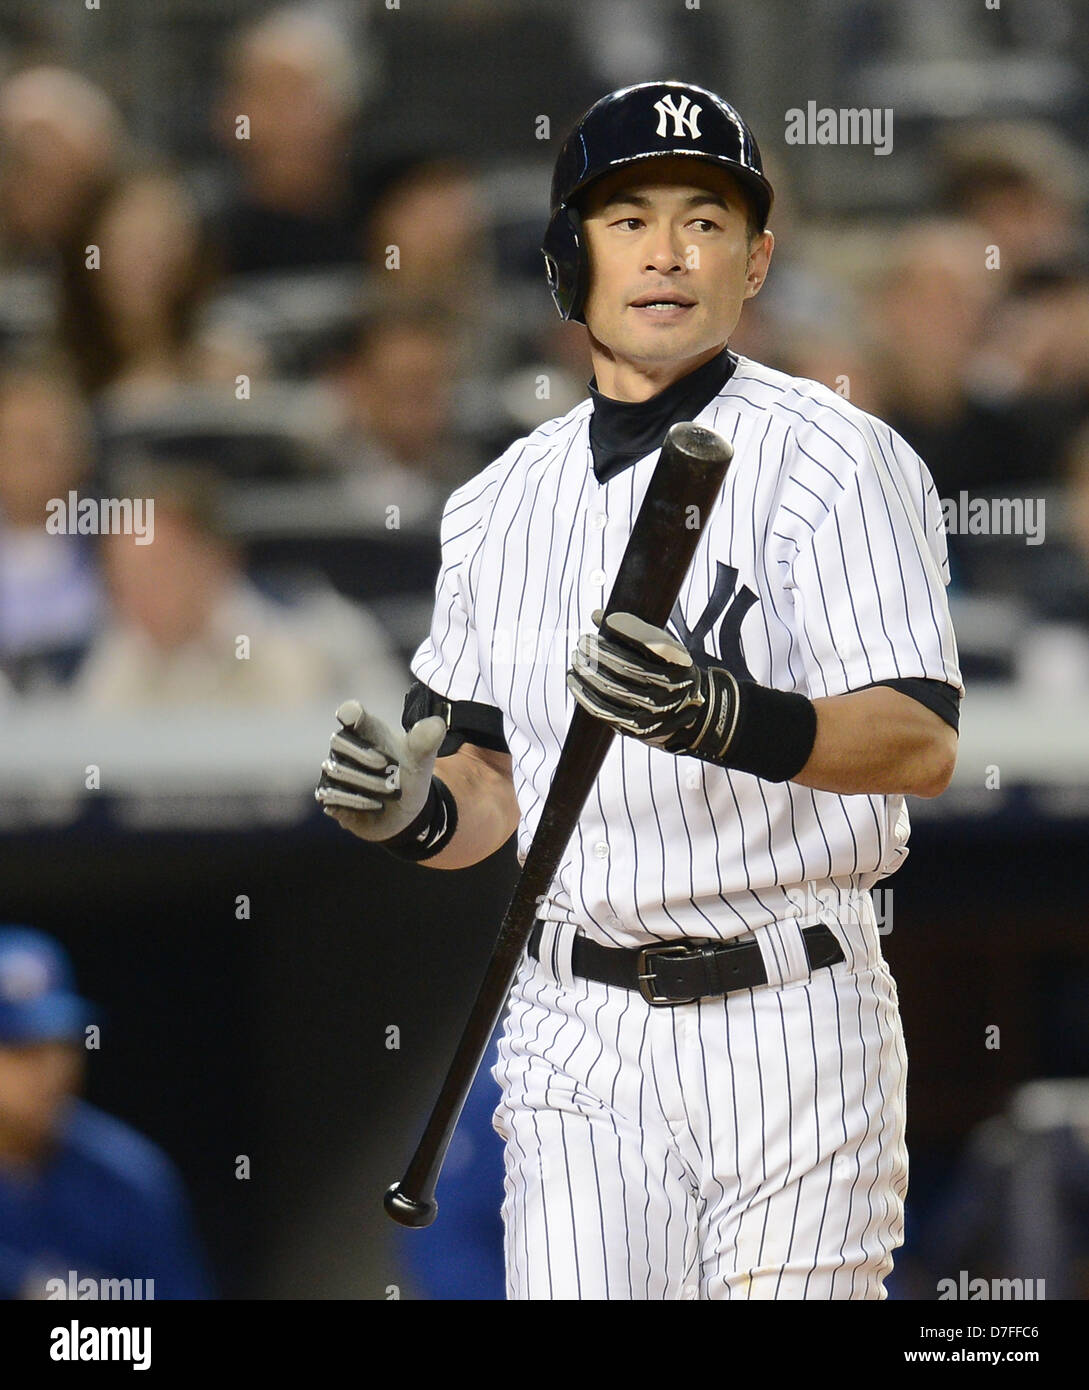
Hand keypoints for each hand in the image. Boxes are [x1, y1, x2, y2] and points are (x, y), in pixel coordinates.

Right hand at [315, 699, 446, 840]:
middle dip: (367, 758)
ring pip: (337, 771)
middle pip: (339, 742)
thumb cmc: (409, 774)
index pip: (350, 712)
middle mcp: (344, 746)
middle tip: (387, 767)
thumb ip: (426, 742)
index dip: (349, 712)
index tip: (351, 714)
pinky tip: (374, 805)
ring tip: (386, 791)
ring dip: (368, 785)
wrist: (406, 811)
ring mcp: (334, 769)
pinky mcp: (328, 794)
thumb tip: (437, 725)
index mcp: (367, 729)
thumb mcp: (421, 759)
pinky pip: (332, 796)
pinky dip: (358, 803)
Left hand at [566, 610, 739, 760]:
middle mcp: (667, 689)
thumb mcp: (663, 649)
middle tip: (583, 641)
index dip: (628, 629)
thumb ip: (633, 631)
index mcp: (677, 665)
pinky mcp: (635, 729)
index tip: (607, 620)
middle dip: (599, 652)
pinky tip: (572, 680)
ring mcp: (651, 712)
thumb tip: (595, 615)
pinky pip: (603, 710)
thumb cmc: (667, 673)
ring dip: (588, 671)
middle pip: (625, 667)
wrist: (687, 715)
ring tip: (576, 658)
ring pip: (611, 689)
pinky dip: (583, 694)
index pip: (651, 643)